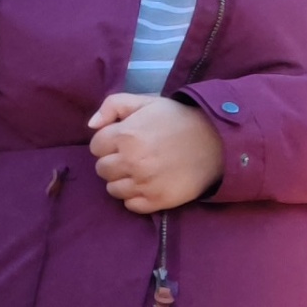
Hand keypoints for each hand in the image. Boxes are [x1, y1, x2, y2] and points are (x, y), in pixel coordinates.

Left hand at [88, 92, 224, 213]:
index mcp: (126, 135)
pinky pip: (130, 205)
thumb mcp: (146, 101)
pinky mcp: (156, 201)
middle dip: (113, 161)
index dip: (108, 142)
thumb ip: (113, 105)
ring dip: (122, 180)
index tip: (123, 140)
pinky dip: (135, 197)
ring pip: (112, 189)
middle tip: (132, 155)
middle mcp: (131, 162)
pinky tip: (148, 184)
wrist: (215, 142)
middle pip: (101, 169)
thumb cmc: (177, 119)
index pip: (95, 146)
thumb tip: (91, 125)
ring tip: (140, 170)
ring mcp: (144, 184)